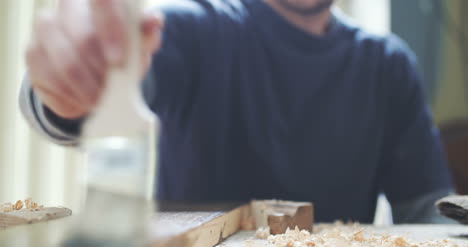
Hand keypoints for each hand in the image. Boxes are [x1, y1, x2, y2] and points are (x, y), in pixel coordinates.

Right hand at [26, 0, 162, 118]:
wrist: (95, 73)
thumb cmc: (121, 52)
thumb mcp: (139, 46)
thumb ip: (146, 34)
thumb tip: (154, 21)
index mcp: (97, 0)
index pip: (103, 2)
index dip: (111, 29)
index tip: (118, 60)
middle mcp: (67, 6)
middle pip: (82, 37)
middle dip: (102, 71)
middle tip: (113, 90)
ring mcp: (45, 28)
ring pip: (65, 62)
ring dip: (87, 88)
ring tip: (101, 99)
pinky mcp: (32, 53)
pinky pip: (50, 79)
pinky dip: (72, 97)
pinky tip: (84, 100)